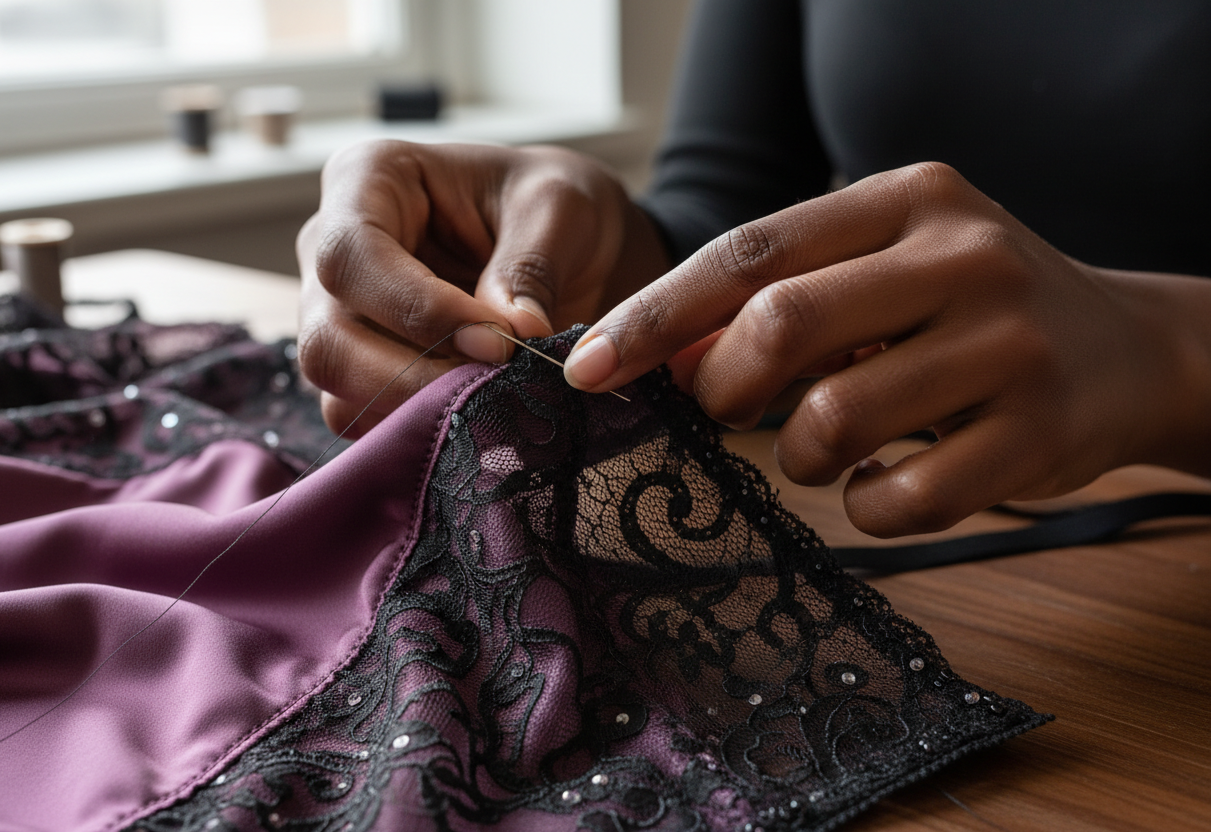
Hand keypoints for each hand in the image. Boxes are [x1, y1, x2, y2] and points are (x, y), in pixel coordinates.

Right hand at [297, 140, 668, 435]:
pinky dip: (419, 428)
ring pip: (337, 388)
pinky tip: (478, 412)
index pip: (353, 255)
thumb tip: (512, 336)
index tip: (499, 341)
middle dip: (412, 376)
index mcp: (366, 180)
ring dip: (418, 408)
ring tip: (495, 398)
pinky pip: (361, 418)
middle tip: (498, 385)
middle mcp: (330, 249)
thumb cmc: (552, 202)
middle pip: (326, 337)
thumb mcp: (560, 208)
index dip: (419, 309)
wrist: (567, 240)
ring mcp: (336, 314)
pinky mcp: (358, 369)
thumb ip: (530, 267)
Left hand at [564, 162, 1210, 536]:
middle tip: (718, 410)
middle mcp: (963, 256)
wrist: (1130, 350)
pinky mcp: (1038, 433)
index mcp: (909, 199)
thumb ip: (779, 300)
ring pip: (836, 420)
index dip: (657, 315)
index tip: (585, 368)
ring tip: (828, 445)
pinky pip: (900, 499)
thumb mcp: (882, 274)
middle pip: (784, 323)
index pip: (752, 250)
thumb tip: (662, 358)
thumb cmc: (970, 311)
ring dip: (800, 455)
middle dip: (722, 386)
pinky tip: (886, 483)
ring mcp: (1008, 344)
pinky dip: (866, 506)